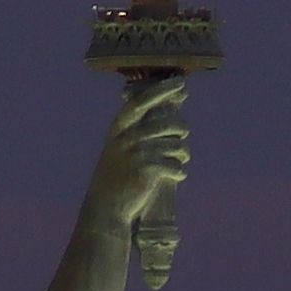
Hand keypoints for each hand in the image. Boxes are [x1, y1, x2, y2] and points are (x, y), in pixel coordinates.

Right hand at [89, 81, 194, 229]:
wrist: (106, 208)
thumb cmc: (117, 177)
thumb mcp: (119, 148)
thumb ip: (136, 131)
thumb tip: (164, 115)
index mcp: (119, 128)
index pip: (142, 101)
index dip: (162, 90)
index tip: (180, 83)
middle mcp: (127, 137)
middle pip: (166, 124)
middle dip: (181, 128)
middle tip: (183, 134)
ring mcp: (137, 153)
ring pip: (175, 146)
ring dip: (183, 154)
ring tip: (180, 160)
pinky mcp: (148, 171)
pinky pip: (176, 166)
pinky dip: (180, 172)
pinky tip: (177, 176)